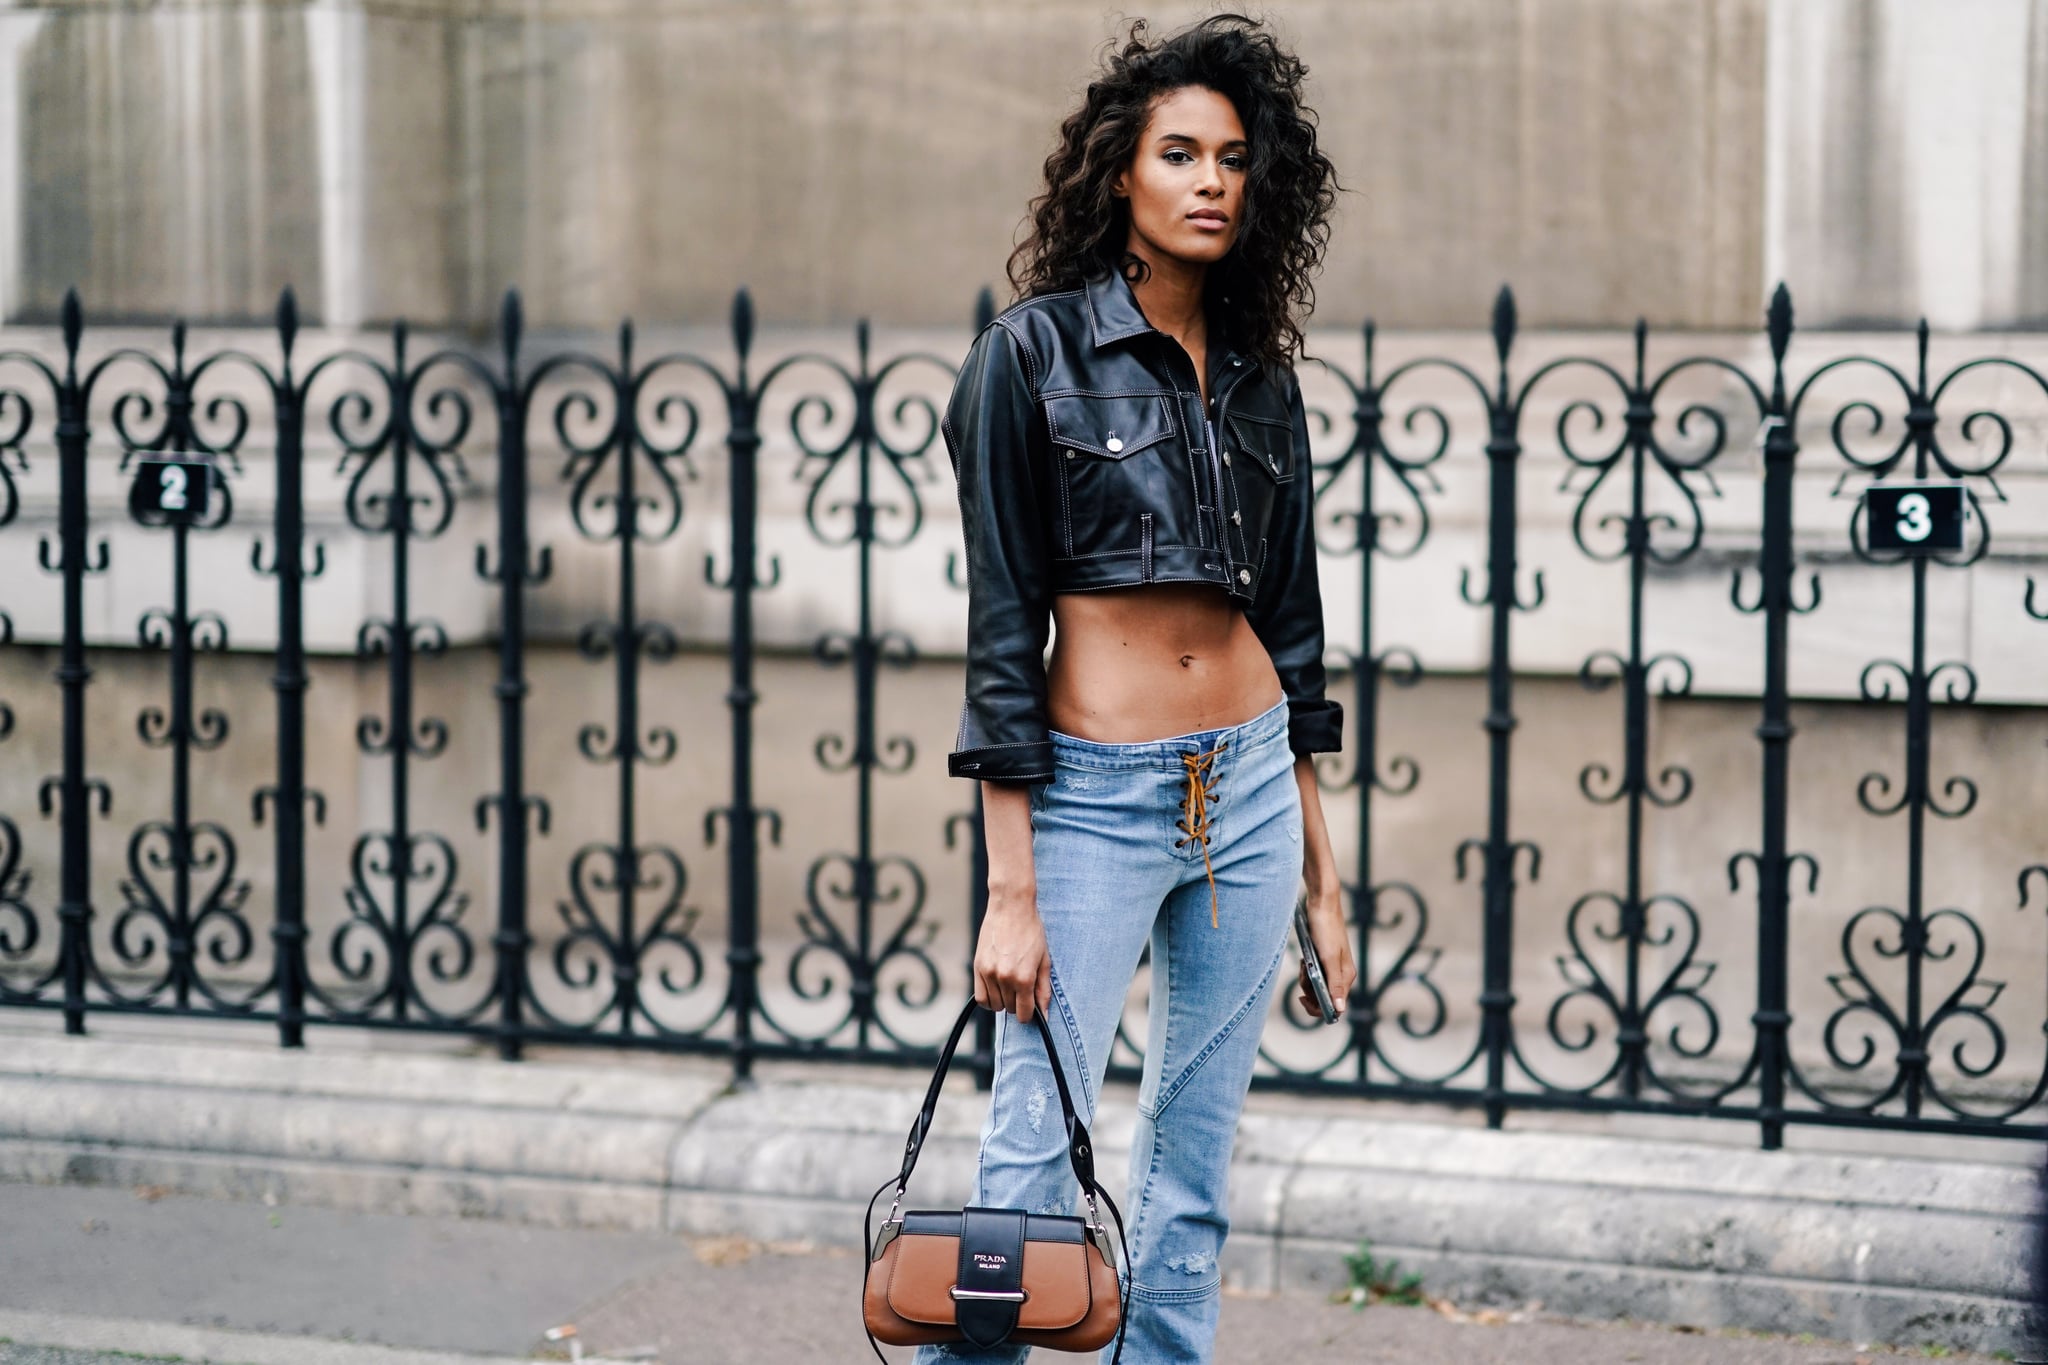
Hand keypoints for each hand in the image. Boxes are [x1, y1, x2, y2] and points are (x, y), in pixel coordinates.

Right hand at [974, 882, 1052, 1022]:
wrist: (1011, 907)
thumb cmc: (1031, 931)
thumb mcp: (1044, 961)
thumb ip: (1043, 990)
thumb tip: (1044, 1014)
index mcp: (1024, 978)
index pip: (1024, 1013)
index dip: (1029, 1014)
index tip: (1030, 1008)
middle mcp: (1005, 978)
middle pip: (1010, 1009)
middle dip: (1018, 1003)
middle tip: (1022, 987)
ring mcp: (989, 973)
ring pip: (995, 1005)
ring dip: (1003, 1000)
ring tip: (1010, 985)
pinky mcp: (978, 967)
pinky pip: (980, 997)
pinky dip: (989, 998)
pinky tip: (997, 989)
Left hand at [1298, 881, 1355, 1020]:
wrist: (1321, 903)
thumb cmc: (1326, 929)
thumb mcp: (1329, 959)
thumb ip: (1335, 985)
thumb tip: (1340, 1010)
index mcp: (1347, 976)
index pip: (1335, 1006)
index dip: (1318, 1007)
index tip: (1303, 998)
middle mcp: (1342, 974)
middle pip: (1323, 996)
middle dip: (1309, 990)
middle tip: (1302, 973)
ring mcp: (1333, 965)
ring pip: (1316, 984)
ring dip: (1305, 978)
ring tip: (1302, 962)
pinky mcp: (1324, 957)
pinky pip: (1313, 972)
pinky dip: (1305, 969)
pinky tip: (1303, 958)